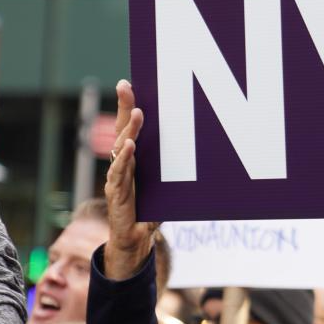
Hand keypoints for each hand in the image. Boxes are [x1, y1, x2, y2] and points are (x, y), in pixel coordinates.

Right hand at [104, 79, 156, 279]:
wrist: (135, 241)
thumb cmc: (150, 209)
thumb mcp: (166, 186)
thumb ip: (176, 172)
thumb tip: (206, 154)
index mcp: (133, 158)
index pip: (128, 126)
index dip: (125, 104)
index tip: (128, 82)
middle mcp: (122, 164)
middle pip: (121, 130)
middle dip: (123, 107)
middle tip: (126, 87)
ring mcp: (117, 178)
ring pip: (121, 148)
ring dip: (129, 129)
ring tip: (136, 113)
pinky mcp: (117, 194)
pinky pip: (119, 173)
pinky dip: (124, 159)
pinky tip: (129, 145)